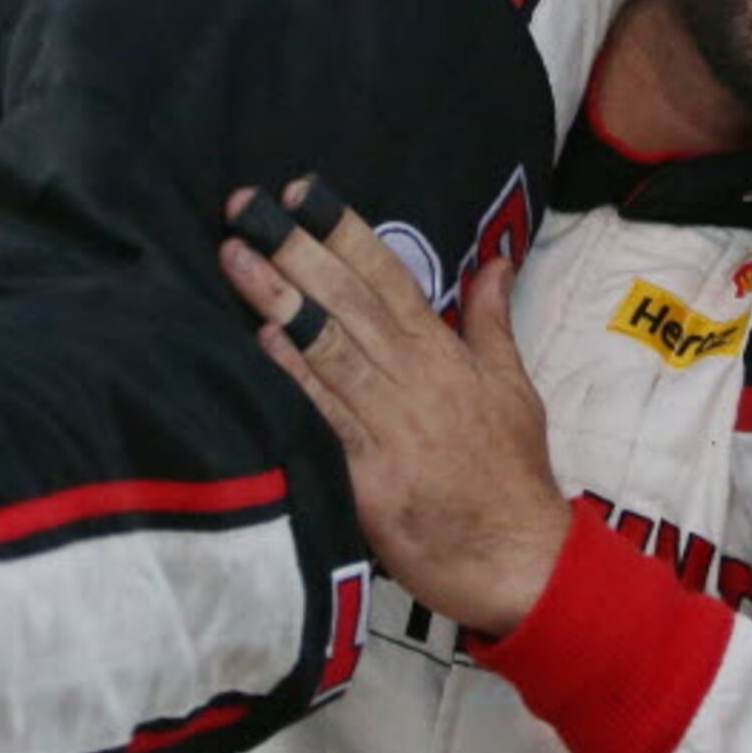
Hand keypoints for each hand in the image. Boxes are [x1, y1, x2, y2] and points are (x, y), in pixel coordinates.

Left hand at [219, 178, 570, 638]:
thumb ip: (490, 321)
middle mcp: (415, 379)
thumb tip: (493, 262)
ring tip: (234, 258)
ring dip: (277, 300)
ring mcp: (390, 425)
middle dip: (296, 249)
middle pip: (348, 302)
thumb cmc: (511, 474)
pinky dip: (293, 376)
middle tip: (246, 207)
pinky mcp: (368, 474)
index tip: (304, 193)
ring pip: (329, 348)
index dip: (345, 232)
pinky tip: (258, 342)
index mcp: (445, 354)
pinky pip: (324, 415)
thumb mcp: (512, 387)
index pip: (389, 277)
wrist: (517, 559)